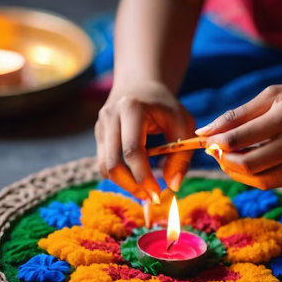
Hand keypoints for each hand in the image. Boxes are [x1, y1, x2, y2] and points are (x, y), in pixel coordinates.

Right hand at [95, 80, 195, 198]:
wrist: (140, 84)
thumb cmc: (165, 106)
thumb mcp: (183, 125)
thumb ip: (181, 155)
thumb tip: (173, 186)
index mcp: (132, 108)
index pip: (132, 150)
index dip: (143, 176)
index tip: (158, 193)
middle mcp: (110, 116)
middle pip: (113, 163)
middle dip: (131, 185)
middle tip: (151, 197)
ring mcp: (100, 126)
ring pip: (104, 167)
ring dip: (124, 184)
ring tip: (145, 191)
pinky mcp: (98, 135)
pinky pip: (104, 163)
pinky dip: (119, 177)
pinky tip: (136, 180)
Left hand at [196, 79, 281, 188]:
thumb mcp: (275, 94)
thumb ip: (239, 114)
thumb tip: (204, 131)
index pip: (239, 139)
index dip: (216, 142)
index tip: (208, 139)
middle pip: (246, 165)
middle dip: (223, 160)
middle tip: (217, 151)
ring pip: (258, 180)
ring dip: (237, 171)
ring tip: (232, 157)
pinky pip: (274, 182)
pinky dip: (257, 175)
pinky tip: (256, 161)